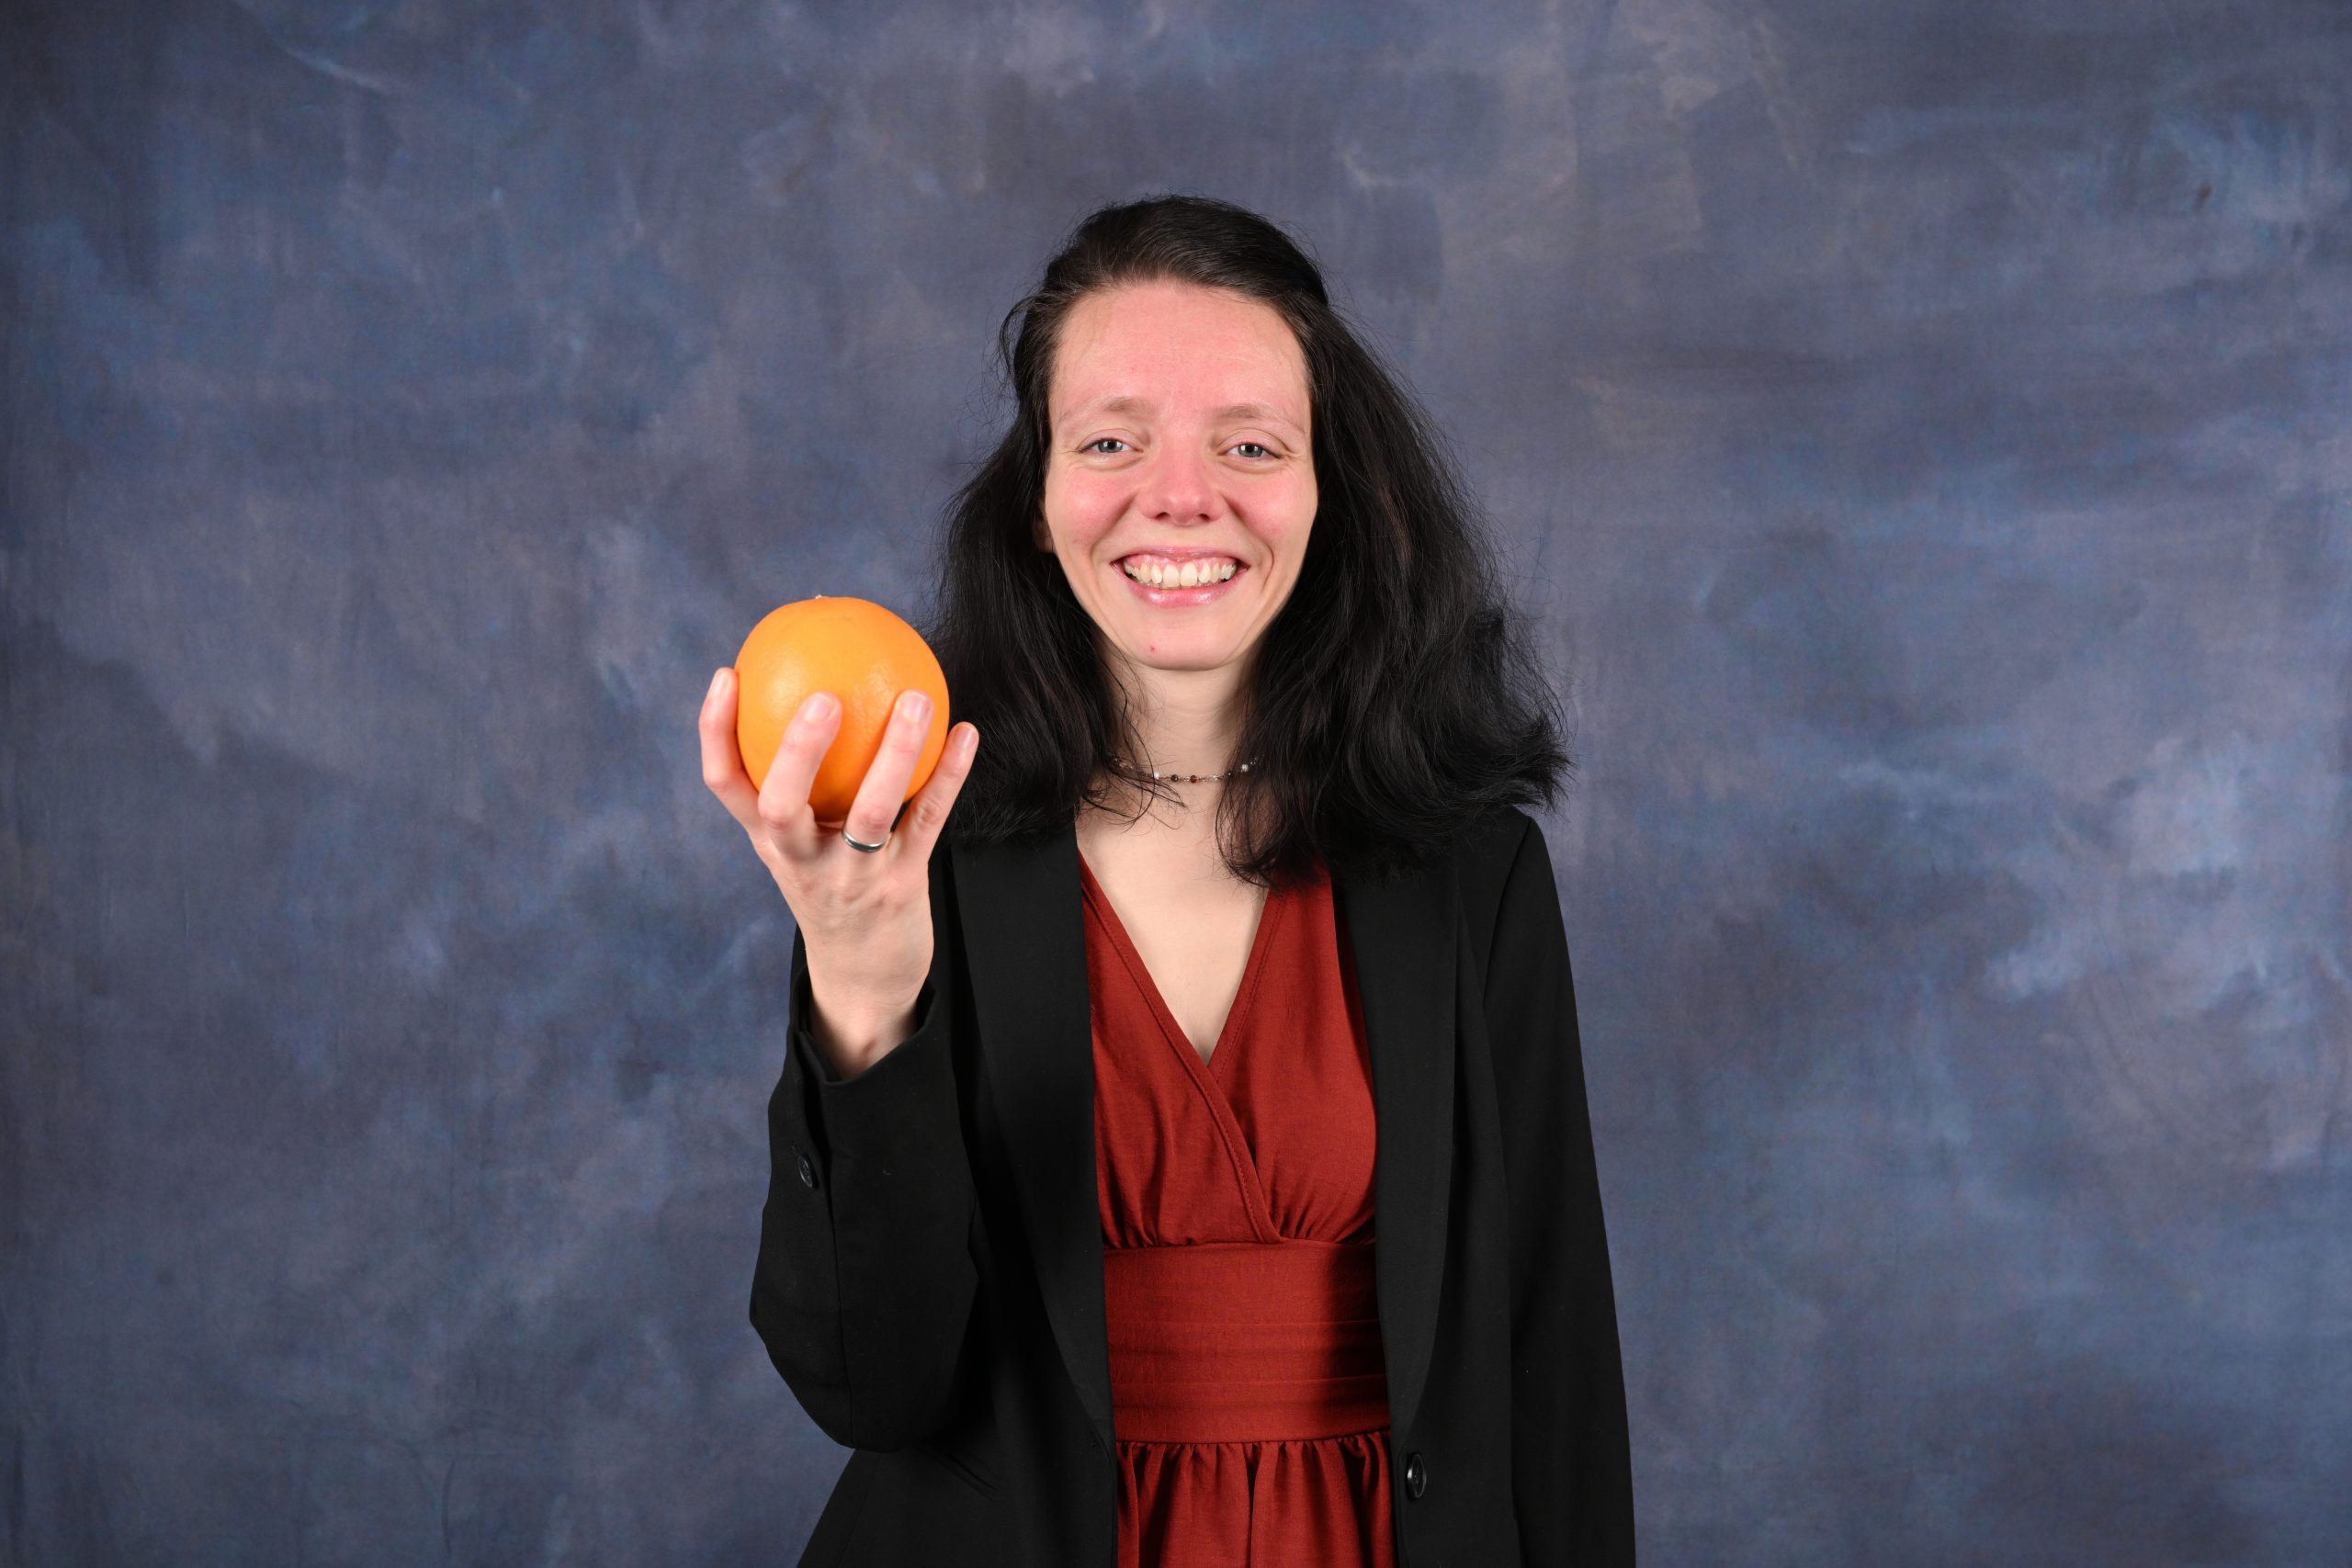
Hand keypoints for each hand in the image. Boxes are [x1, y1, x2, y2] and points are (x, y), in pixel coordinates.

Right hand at [700, 668, 979, 1069]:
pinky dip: (948, 774)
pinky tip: (966, 732)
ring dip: (896, 754)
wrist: (863, 975)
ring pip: (871, 812)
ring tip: (917, 697)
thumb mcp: (801, 841)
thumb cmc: (832, 883)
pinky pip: (929, 820)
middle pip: (782, 806)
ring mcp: (852, 877)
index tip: (727, 674)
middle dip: (798, 752)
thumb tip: (815, 682)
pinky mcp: (902, 886)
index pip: (726, 785)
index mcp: (769, 841)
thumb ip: (801, 781)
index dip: (716, 732)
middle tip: (824, 696)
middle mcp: (801, 859)